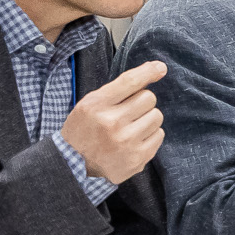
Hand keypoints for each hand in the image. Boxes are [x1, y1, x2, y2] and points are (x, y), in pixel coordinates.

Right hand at [59, 60, 166, 184]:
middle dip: (142, 103)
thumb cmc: (85, 129)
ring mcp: (126, 142)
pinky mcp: (138, 158)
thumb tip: (157, 69)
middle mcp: (112, 122)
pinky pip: (159, 135)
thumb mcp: (90, 104)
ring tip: (131, 127)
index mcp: (97, 105)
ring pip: (157, 116)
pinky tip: (135, 140)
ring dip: (147, 119)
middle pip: (149, 98)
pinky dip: (150, 135)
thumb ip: (118, 88)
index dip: (148, 72)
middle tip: (128, 112)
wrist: (74, 166)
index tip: (160, 68)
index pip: (129, 82)